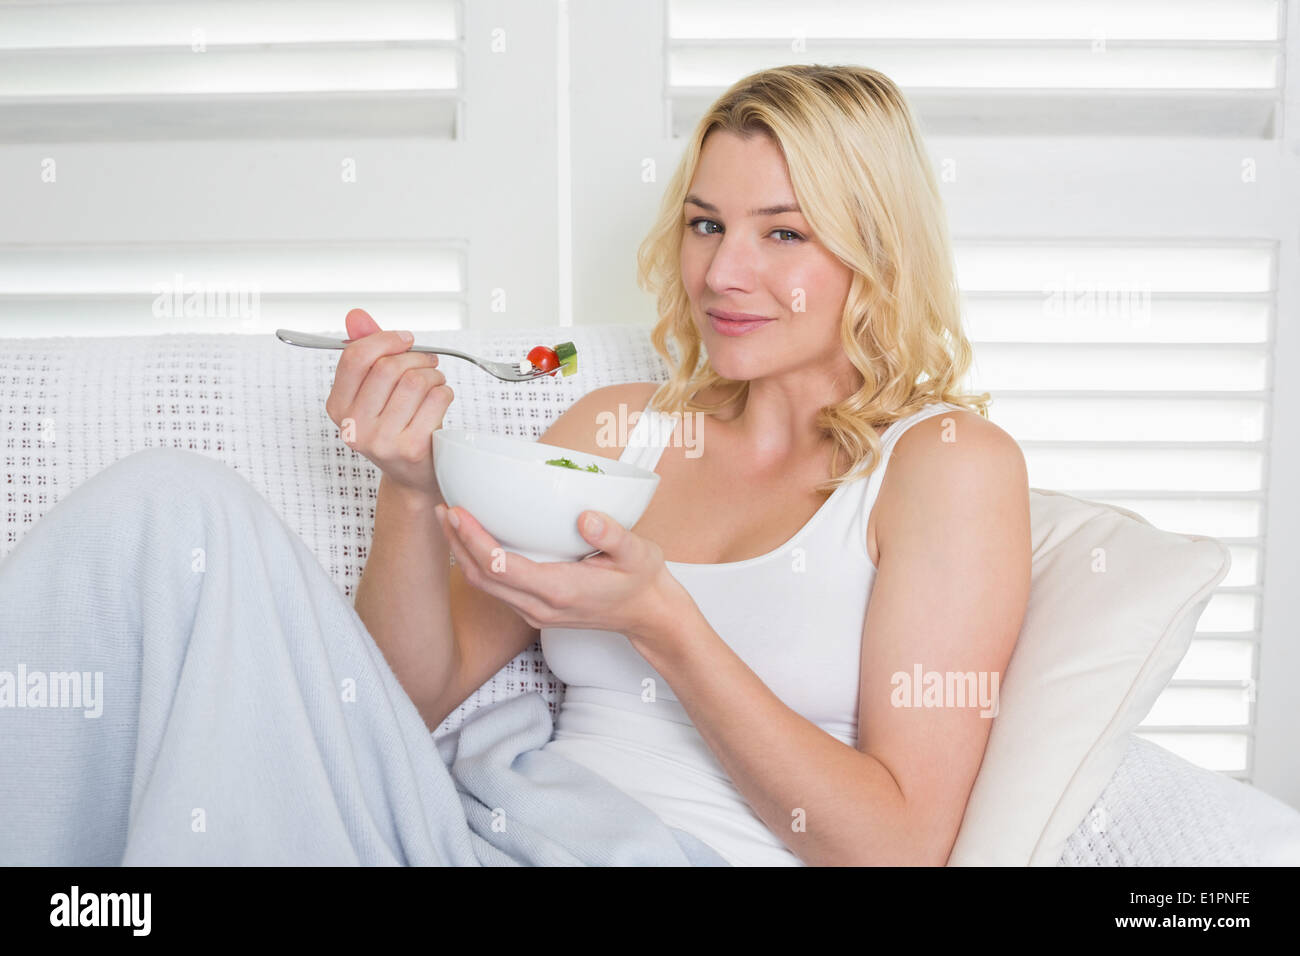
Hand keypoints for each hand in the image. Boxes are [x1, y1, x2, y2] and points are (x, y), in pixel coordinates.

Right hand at [324, 308, 453, 499]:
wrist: (414, 476)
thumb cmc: (396, 427)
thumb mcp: (374, 391)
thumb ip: (366, 351)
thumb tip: (356, 316)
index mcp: (338, 408)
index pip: (355, 358)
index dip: (385, 340)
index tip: (405, 339)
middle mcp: (355, 426)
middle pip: (388, 367)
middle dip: (415, 357)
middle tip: (428, 362)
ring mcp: (382, 440)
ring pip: (415, 381)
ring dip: (433, 375)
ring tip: (434, 383)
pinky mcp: (411, 448)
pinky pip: (436, 398)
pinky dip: (445, 392)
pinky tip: (440, 401)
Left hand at [434, 502, 687, 642]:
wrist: (649, 616)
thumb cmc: (643, 581)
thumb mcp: (639, 553)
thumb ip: (613, 536)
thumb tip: (587, 517)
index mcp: (559, 590)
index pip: (501, 567)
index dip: (473, 540)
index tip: (458, 512)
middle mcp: (540, 607)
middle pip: (483, 578)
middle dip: (457, 544)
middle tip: (442, 509)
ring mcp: (536, 612)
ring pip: (485, 586)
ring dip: (463, 554)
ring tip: (450, 520)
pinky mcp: (535, 610)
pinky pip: (497, 589)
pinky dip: (479, 563)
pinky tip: (475, 540)